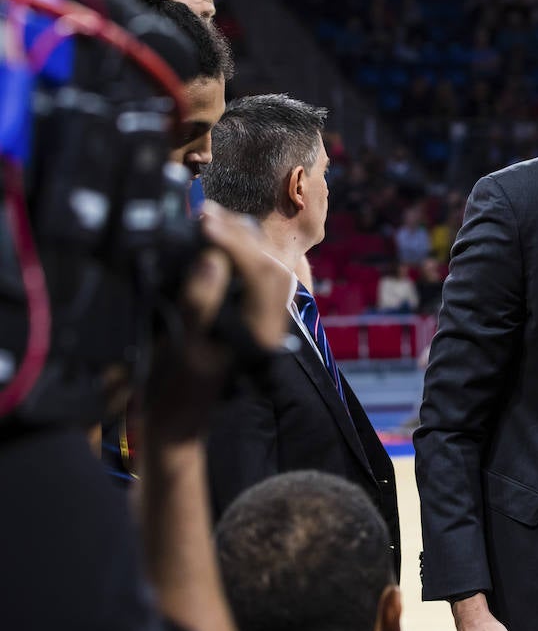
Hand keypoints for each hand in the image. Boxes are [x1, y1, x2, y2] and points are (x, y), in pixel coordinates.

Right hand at [146, 202, 291, 440]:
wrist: (177, 417)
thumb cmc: (175, 386)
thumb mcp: (181, 346)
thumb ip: (199, 302)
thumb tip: (214, 257)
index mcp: (259, 332)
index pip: (262, 274)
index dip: (235, 243)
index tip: (203, 222)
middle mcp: (270, 324)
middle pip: (271, 266)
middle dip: (240, 235)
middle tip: (204, 214)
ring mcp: (264, 320)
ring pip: (267, 268)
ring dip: (242, 240)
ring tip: (209, 219)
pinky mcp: (250, 316)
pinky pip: (255, 276)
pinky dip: (239, 253)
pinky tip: (216, 239)